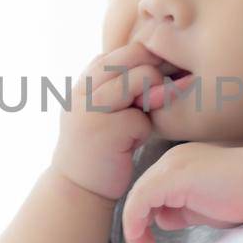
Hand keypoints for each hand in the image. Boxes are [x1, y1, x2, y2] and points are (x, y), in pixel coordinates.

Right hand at [50, 41, 172, 201]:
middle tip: (165, 89)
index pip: (119, 53)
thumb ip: (120, 89)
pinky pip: (141, 118)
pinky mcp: (105, 129)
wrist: (76, 190)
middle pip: (131, 57)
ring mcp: (91, 108)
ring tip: (143, 117)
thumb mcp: (102, 112)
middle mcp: (83, 90)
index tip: (163, 71)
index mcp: (82, 83)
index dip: (145, 57)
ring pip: (139, 80)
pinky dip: (143, 132)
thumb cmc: (99, 149)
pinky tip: (130, 145)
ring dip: (152, 96)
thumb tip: (163, 64)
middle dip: (156, 68)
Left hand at [121, 142, 242, 242]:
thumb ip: (182, 211)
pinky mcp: (172, 177)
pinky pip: (141, 200)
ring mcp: (171, 166)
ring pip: (137, 197)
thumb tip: (163, 220)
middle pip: (141, 193)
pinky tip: (141, 240)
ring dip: (134, 227)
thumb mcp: (204, 208)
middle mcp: (171, 160)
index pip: (151, 192)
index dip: (143, 219)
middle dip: (136, 225)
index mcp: (180, 165)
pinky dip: (135, 222)